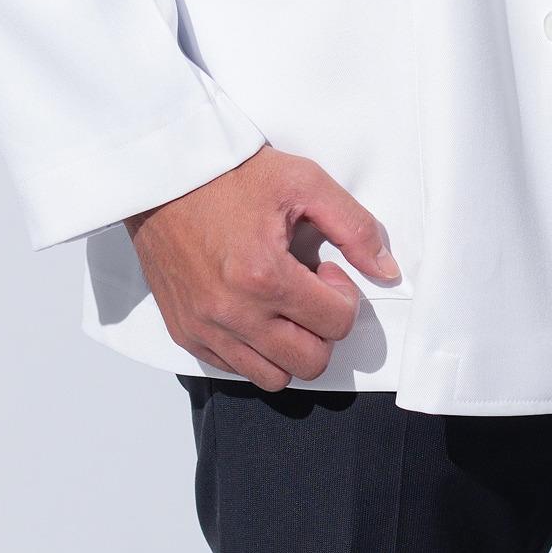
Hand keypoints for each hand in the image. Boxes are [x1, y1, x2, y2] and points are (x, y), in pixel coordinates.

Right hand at [125, 145, 401, 390]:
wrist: (164, 176)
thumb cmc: (232, 175)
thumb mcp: (305, 182)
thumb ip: (355, 228)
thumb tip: (387, 271)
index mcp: (264, 276)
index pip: (337, 324)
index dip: (343, 297)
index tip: (325, 271)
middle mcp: (232, 313)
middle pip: (310, 362)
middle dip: (322, 329)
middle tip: (308, 290)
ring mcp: (205, 328)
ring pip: (273, 377)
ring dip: (290, 347)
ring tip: (281, 303)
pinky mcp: (184, 333)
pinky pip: (234, 369)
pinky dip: (254, 351)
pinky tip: (254, 310)